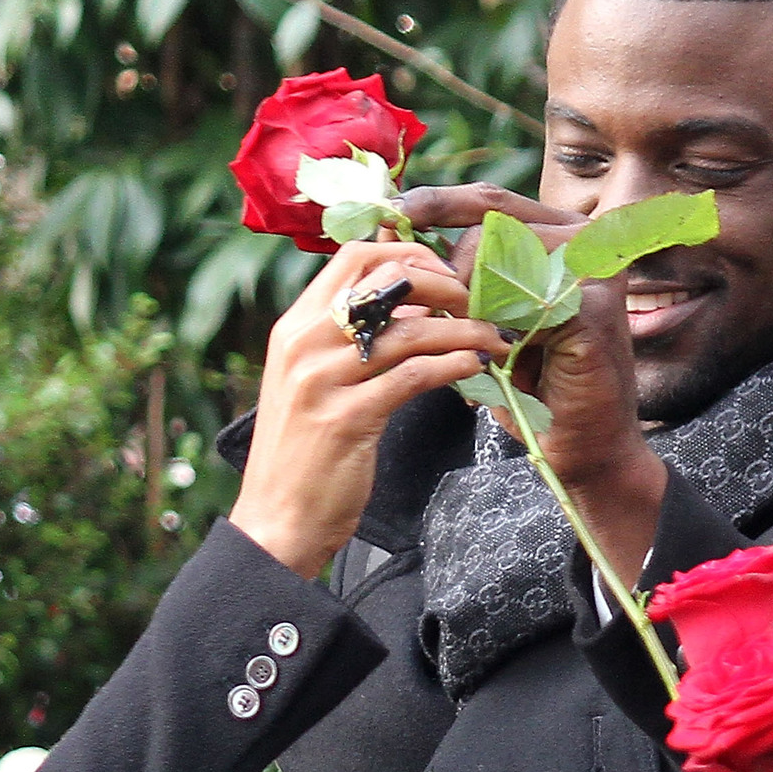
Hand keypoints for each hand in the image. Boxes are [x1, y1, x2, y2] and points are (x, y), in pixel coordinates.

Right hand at [229, 240, 508, 577]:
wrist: (278, 519)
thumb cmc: (305, 451)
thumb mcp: (316, 381)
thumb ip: (350, 338)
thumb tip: (411, 299)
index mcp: (294, 327)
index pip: (354, 256)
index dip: (408, 252)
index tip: (445, 272)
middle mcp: (304, 344)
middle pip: (385, 280)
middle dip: (443, 283)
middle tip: (477, 303)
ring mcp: (322, 380)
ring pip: (409, 330)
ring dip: (463, 329)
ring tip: (495, 338)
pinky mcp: (347, 419)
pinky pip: (414, 376)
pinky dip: (453, 365)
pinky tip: (475, 366)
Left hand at [401, 182, 665, 580]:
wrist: (582, 444)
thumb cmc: (529, 383)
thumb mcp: (481, 317)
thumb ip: (452, 273)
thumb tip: (388, 230)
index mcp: (557, 233)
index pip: (488, 202)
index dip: (435, 204)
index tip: (386, 214)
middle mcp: (582, 239)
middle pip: (488, 221)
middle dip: (440, 262)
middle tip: (414, 301)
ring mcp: (593, 269)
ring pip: (496, 255)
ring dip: (462, 298)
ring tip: (461, 336)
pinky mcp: (593, 306)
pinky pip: (516, 300)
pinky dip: (491, 328)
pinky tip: (491, 353)